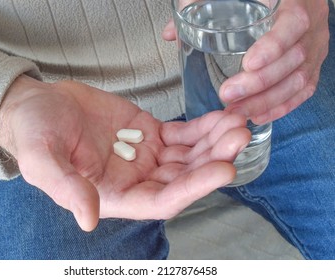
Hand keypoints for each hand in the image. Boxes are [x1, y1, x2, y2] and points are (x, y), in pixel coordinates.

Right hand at [0, 75, 249, 230]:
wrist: (37, 106)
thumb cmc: (33, 133)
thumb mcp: (40, 160)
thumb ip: (65, 187)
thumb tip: (87, 219)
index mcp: (114, 196)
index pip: (161, 200)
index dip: (193, 188)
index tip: (223, 169)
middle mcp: (135, 180)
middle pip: (184, 177)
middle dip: (213, 160)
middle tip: (239, 137)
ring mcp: (146, 156)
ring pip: (190, 155)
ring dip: (214, 142)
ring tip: (238, 123)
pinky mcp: (150, 133)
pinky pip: (184, 135)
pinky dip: (204, 127)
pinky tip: (221, 117)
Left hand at [163, 0, 329, 123]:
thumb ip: (202, 5)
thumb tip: (170, 33)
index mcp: (295, 2)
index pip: (293, 24)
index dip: (273, 46)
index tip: (248, 64)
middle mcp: (311, 27)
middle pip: (294, 59)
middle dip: (259, 82)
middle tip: (228, 95)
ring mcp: (316, 48)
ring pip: (299, 80)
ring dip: (266, 100)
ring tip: (238, 111)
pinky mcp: (313, 66)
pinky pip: (303, 91)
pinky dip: (282, 106)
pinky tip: (259, 115)